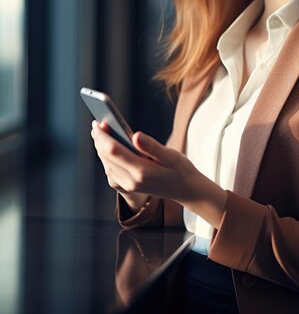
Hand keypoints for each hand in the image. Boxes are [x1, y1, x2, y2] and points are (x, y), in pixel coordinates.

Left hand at [90, 121, 227, 226]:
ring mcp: (129, 186)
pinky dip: (107, 158)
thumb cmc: (180, 169)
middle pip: (107, 157)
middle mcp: (131, 181)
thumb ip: (151, 146)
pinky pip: (111, 172)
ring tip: (100, 132)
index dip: (103, 136)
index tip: (99, 123)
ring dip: (101, 148)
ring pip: (107, 165)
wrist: (186, 190)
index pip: (113, 151)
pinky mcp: (128, 188)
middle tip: (97, 123)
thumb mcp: (170, 155)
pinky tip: (108, 147)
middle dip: (100, 139)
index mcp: (142, 171)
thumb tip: (135, 135)